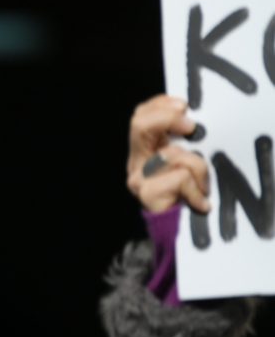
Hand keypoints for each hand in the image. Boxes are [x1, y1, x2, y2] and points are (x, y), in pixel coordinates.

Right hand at [127, 95, 209, 213]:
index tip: (184, 105)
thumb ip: (181, 143)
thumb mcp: (184, 161)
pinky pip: (180, 178)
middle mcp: (135, 162)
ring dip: (197, 167)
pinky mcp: (147, 194)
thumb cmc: (186, 194)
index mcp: (143, 150)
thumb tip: (195, 122)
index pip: (140, 115)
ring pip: (172, 154)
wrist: (179, 231)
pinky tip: (199, 201)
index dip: (159, 105)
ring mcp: (139, 178)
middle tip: (190, 127)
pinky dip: (195, 188)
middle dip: (167, 118)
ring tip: (202, 186)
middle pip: (139, 125)